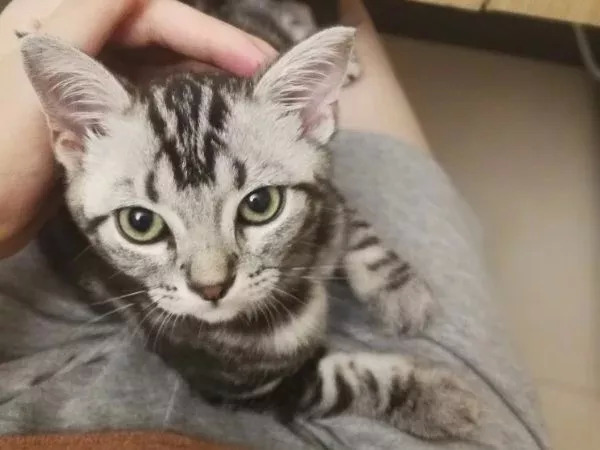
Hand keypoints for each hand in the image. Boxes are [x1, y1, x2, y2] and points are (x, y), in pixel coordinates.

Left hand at [0, 0, 274, 257]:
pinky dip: (194, 116)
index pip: (154, 14)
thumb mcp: (29, 85)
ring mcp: (101, 87)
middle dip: (223, 60)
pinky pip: (163, 106)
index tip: (257, 65)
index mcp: (62, 22)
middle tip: (265, 88)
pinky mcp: (111, 122)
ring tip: (252, 110)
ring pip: (169, 72)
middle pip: (170, 41)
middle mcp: (86, 46)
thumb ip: (81, 24)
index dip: (211, 35)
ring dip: (212, 88)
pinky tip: (216, 129)